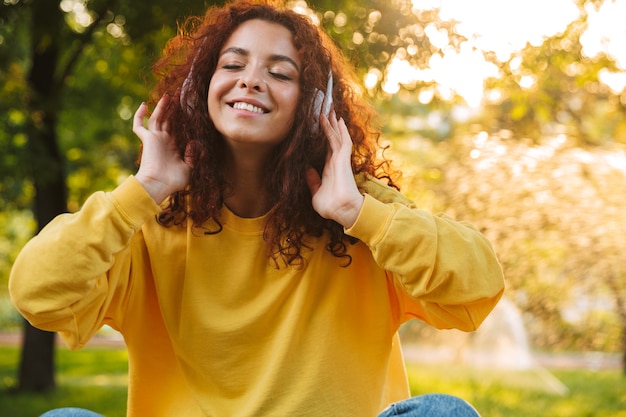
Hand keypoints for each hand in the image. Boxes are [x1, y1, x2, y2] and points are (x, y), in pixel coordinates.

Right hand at [133, 94, 191, 203]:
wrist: (159, 184)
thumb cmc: (174, 181)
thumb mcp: (190, 168)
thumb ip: (193, 155)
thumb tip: (193, 142)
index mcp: (174, 147)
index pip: (178, 128)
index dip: (182, 119)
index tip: (190, 108)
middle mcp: (164, 141)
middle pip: (168, 120)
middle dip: (173, 108)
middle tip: (179, 95)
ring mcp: (155, 139)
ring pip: (157, 118)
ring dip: (162, 106)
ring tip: (168, 95)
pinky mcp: (147, 139)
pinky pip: (139, 125)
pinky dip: (139, 115)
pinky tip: (144, 104)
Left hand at [305, 111, 363, 227]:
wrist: (342, 211)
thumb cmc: (330, 206)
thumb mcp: (316, 193)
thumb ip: (312, 181)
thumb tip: (308, 170)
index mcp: (329, 169)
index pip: (327, 149)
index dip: (325, 137)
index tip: (323, 127)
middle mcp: (336, 162)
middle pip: (332, 139)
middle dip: (329, 126)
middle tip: (327, 111)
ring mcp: (340, 160)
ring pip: (337, 136)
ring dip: (333, 124)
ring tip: (330, 110)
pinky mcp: (343, 159)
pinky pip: (342, 140)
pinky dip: (340, 129)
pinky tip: (338, 119)